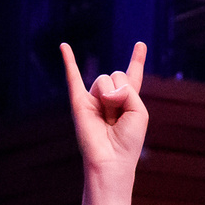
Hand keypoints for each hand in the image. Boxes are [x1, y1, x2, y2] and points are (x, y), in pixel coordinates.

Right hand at [59, 40, 148, 185]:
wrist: (110, 160)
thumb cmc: (128, 141)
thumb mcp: (139, 111)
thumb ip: (127, 89)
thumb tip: (104, 87)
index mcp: (127, 100)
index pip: (132, 76)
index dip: (137, 60)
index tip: (141, 45)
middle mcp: (109, 97)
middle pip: (118, 74)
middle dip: (122, 91)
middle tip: (119, 115)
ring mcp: (93, 99)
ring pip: (104, 79)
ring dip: (110, 95)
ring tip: (108, 116)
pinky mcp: (78, 103)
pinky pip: (72, 77)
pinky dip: (68, 60)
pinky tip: (64, 45)